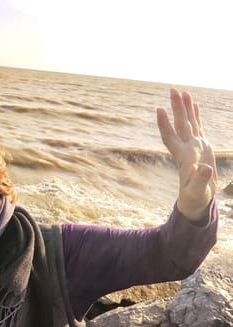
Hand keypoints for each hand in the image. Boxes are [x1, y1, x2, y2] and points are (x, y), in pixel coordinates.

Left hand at [157, 88, 216, 220]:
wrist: (197, 200)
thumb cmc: (195, 198)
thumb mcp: (197, 192)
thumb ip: (199, 181)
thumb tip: (202, 168)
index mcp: (183, 158)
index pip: (170, 137)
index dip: (164, 125)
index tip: (159, 110)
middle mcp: (186, 148)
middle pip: (180, 125)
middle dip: (176, 108)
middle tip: (173, 90)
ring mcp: (194, 146)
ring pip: (189, 123)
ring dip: (186, 108)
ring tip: (183, 92)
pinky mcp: (202, 147)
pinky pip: (198, 127)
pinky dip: (196, 116)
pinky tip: (195, 105)